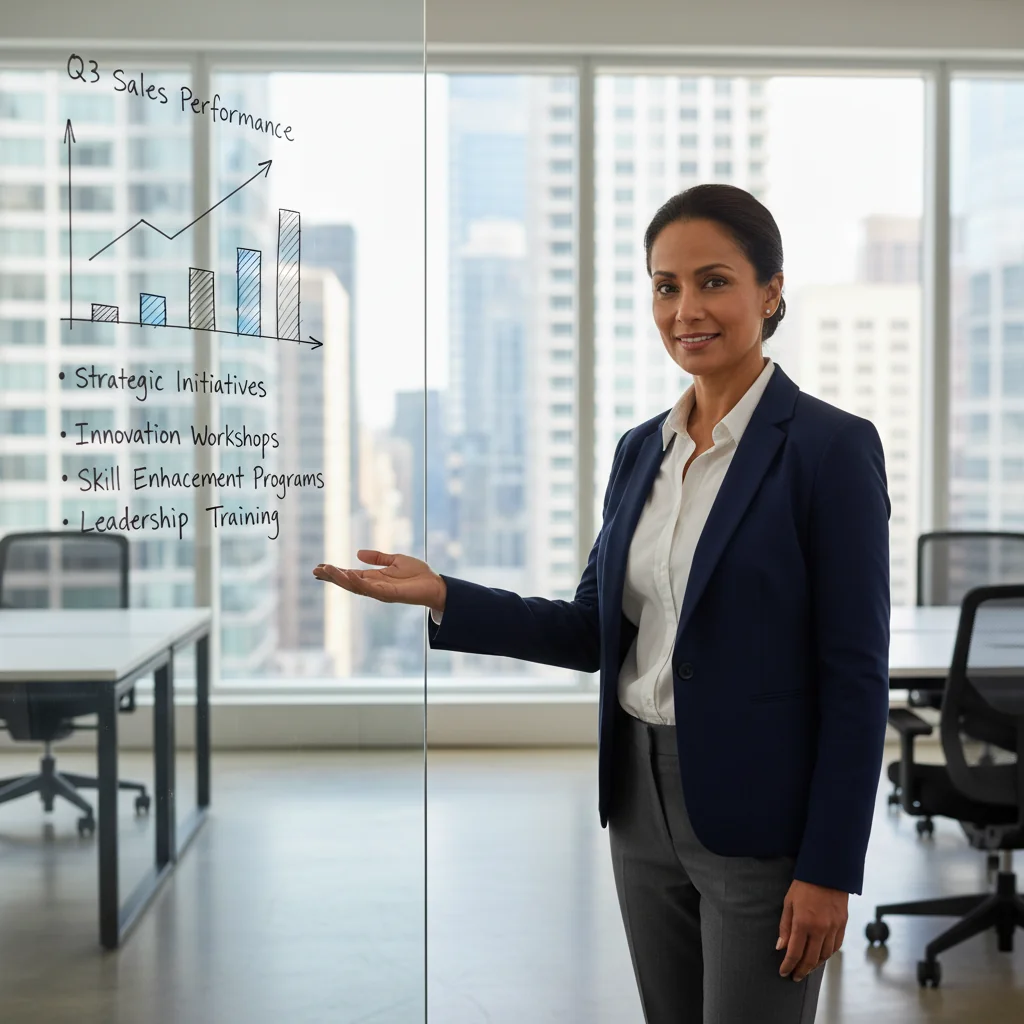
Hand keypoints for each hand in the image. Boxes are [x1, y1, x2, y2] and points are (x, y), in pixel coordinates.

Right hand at [313, 550, 446, 613]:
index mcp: (375, 578)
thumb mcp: (395, 560)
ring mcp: (380, 592)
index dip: (336, 572)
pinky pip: (369, 589)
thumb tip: (358, 553)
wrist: (435, 585)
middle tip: (315, 570)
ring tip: (326, 570)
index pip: (350, 575)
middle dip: (332, 577)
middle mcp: (374, 586)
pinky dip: (357, 582)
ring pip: (355, 586)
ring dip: (340, 579)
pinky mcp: (388, 594)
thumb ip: (378, 557)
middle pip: (348, 582)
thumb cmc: (418, 574)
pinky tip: (347, 575)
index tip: (320, 567)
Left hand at [777, 879, 847, 981]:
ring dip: (814, 965)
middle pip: (810, 959)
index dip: (788, 965)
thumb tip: (780, 947)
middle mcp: (820, 929)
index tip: (783, 973)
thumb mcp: (788, 902)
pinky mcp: (843, 925)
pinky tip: (820, 957)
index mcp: (803, 923)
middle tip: (794, 976)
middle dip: (801, 970)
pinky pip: (835, 947)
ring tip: (806, 969)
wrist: (827, 872)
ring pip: (825, 955)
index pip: (795, 952)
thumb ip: (785, 926)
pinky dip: (827, 955)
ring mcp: (833, 928)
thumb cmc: (803, 885)